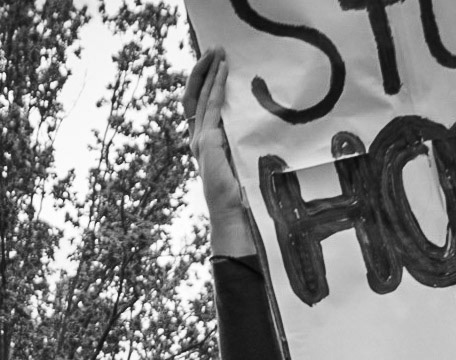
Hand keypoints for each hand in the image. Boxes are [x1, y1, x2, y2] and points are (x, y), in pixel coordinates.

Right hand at [183, 49, 253, 253]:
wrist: (235, 216)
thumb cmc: (244, 194)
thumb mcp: (244, 158)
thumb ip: (244, 139)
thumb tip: (261, 118)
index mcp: (206, 144)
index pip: (201, 105)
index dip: (206, 82)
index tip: (218, 62)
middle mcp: (199, 140)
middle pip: (194, 96)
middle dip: (203, 69)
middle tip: (215, 48)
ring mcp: (200, 141)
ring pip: (200, 96)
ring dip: (208, 71)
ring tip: (217, 52)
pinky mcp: (206, 142)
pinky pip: (210, 106)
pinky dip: (216, 85)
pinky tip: (224, 70)